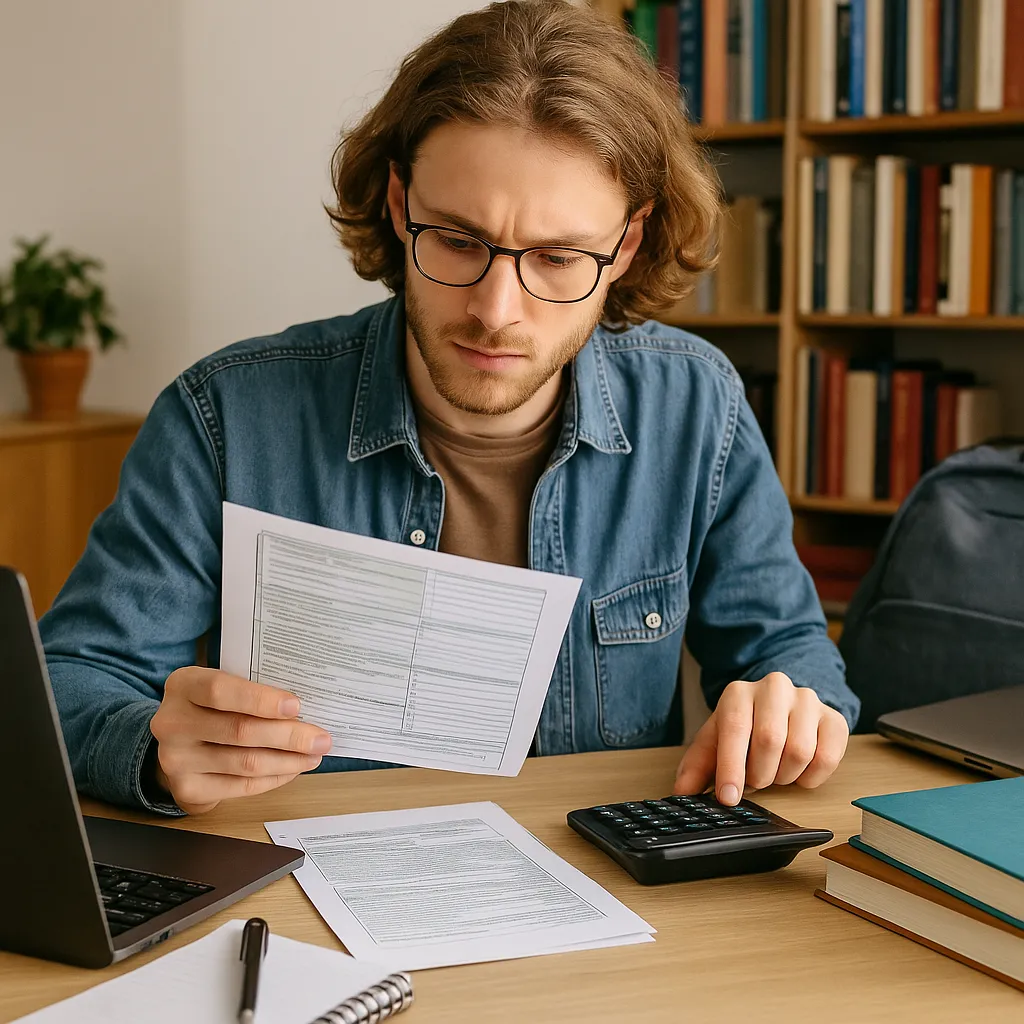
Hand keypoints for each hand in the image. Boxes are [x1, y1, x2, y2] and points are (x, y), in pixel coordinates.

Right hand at [149, 666, 332, 814]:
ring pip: (245, 763)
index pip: (219, 691)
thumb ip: (252, 690)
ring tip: (314, 755)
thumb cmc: (212, 707)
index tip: (296, 706)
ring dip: (287, 761)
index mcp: (183, 686)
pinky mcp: (188, 788)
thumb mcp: (223, 686)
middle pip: (239, 731)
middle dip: (289, 736)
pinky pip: (241, 786)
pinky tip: (292, 769)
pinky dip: (274, 778)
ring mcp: (176, 759)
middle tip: (321, 739)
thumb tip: (305, 708)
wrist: (178, 743)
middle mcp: (173, 722)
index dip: (260, 700)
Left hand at [673, 672, 848, 804]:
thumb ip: (696, 766)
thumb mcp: (715, 743)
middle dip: (759, 773)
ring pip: (800, 752)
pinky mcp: (835, 719)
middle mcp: (774, 688)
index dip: (731, 767)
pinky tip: (797, 771)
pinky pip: (827, 759)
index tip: (728, 797)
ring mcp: (808, 700)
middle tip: (754, 780)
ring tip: (774, 770)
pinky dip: (810, 778)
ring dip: (784, 776)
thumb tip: (682, 793)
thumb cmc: (744, 728)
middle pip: (770, 740)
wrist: (778, 707)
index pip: (735, 728)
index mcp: (739, 692)